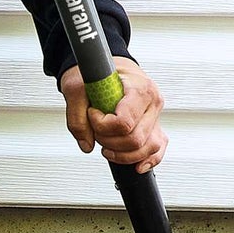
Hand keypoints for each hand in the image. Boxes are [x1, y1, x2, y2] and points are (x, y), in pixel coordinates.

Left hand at [58, 57, 167, 173]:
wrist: (106, 66)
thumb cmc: (95, 73)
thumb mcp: (76, 88)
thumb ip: (77, 117)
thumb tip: (86, 145)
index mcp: (140, 89)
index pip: (124, 123)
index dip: (102, 125)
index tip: (92, 114)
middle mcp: (153, 103)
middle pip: (135, 139)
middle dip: (108, 140)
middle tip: (95, 129)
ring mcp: (156, 116)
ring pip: (147, 148)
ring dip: (122, 153)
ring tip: (106, 144)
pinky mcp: (154, 127)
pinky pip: (157, 150)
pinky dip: (148, 160)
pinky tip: (137, 167)